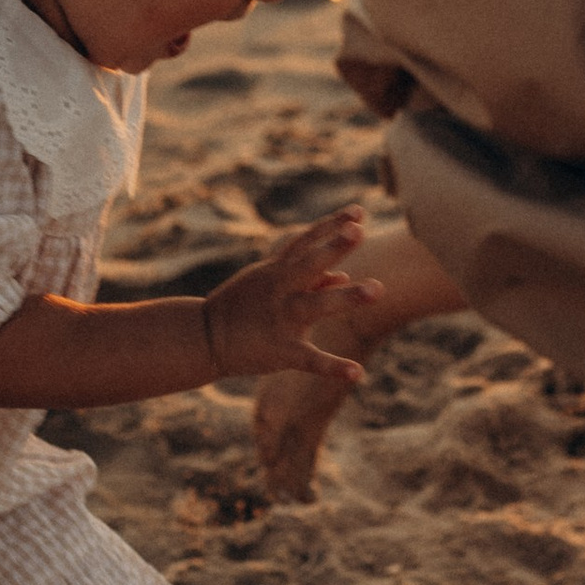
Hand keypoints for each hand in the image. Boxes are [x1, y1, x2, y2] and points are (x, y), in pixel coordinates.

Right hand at [203, 210, 379, 384]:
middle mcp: (280, 290)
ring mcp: (280, 319)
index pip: (307, 241)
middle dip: (333, 246)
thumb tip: (343, 275)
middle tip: (359, 231)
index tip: (358, 212)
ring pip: (316, 305)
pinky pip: (309, 359)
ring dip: (346, 297)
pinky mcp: (280, 351)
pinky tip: (357, 372)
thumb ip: (309, 279)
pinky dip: (332, 367)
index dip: (331, 225)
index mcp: (277, 271)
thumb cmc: (243, 306)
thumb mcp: (270, 284)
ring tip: (379, 289)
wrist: (205, 337)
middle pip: (309, 263)